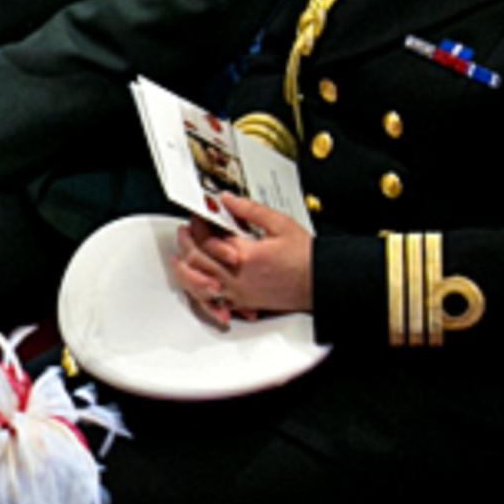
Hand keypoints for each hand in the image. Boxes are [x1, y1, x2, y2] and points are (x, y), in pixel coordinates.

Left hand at [165, 192, 313, 325]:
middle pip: (197, 258)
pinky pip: (212, 300)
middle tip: (185, 229)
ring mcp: (238, 293)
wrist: (322, 283)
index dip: (198, 223)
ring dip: (185, 266)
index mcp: (244, 255)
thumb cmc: (308, 258)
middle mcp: (237, 277)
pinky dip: (200, 290)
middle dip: (186, 241)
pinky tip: (196, 281)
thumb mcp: (280, 224)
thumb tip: (228, 199)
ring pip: (198, 282)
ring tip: (181, 253)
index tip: (198, 214)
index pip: (207, 237)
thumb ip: (250, 210)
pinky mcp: (243, 303)